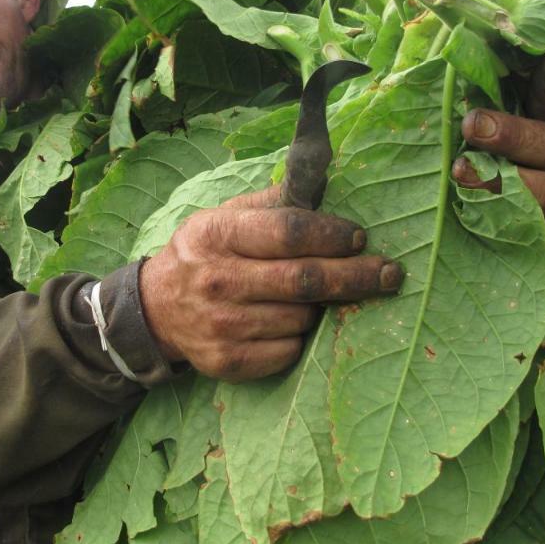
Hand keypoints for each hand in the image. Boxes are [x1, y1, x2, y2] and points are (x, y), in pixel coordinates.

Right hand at [139, 186, 402, 381]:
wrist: (155, 308)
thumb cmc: (204, 254)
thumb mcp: (224, 216)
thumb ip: (271, 203)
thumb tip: (323, 183)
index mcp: (218, 234)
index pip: (288, 232)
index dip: (331, 234)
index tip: (359, 237)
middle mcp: (218, 279)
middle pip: (304, 279)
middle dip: (356, 276)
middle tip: (389, 273)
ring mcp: (222, 324)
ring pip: (302, 318)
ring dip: (321, 309)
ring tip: (317, 298)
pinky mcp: (227, 360)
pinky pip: (288, 351)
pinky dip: (300, 338)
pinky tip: (291, 324)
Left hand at [451, 42, 544, 226]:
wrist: (505, 226)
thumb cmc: (494, 156)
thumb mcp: (498, 124)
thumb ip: (486, 98)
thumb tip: (453, 57)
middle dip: (510, 134)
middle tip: (473, 125)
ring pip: (538, 190)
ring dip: (497, 180)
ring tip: (460, 171)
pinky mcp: (540, 232)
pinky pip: (521, 227)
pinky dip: (493, 217)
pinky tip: (466, 210)